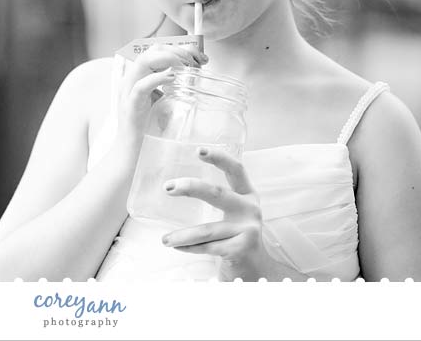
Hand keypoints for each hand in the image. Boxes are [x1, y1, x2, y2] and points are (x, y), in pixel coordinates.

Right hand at [113, 44, 206, 163]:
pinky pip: (141, 86)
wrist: (132, 152)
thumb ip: (171, 86)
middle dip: (178, 50)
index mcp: (139, 76)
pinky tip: (173, 78)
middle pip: (152, 49)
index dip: (180, 47)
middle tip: (196, 62)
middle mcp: (131, 79)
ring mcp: (128, 91)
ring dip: (169, 59)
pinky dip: (157, 78)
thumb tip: (192, 75)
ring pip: (144, 61)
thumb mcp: (163, 101)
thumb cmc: (147, 128)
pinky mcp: (130, 105)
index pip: (158, 49)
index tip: (200, 56)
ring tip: (187, 68)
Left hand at [160, 146, 301, 280]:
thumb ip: (216, 198)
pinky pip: (207, 247)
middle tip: (168, 187)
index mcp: (248, 195)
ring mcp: (248, 229)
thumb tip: (176, 185)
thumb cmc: (236, 237)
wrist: (255, 269)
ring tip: (165, 240)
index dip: (219, 157)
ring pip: (207, 230)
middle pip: (217, 193)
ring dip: (182, 235)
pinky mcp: (241, 248)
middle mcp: (250, 209)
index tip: (198, 150)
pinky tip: (178, 247)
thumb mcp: (233, 213)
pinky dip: (189, 247)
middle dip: (190, 187)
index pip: (236, 170)